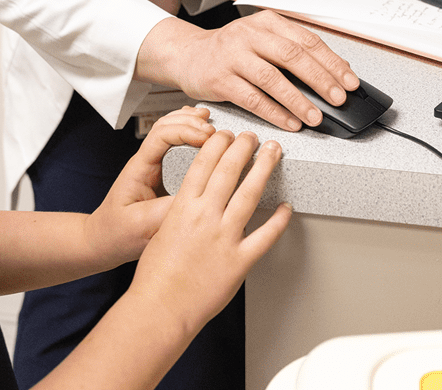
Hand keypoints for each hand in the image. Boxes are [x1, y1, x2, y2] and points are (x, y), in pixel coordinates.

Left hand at [87, 107, 215, 266]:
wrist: (105, 240)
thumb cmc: (118, 233)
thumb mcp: (141, 226)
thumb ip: (165, 212)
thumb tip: (195, 199)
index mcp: (139, 169)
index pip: (160, 136)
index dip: (185, 131)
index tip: (206, 138)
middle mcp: (148, 162)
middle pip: (167, 126)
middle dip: (192, 123)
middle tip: (215, 131)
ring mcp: (156, 166)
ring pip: (172, 131)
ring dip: (192, 123)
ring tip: (211, 122)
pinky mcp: (165, 174)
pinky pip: (178, 146)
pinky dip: (191, 134)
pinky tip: (203, 132)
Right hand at [125, 130, 291, 332]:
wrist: (159, 307)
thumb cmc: (155, 276)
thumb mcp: (161, 230)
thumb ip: (180, 213)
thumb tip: (193, 201)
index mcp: (182, 207)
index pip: (204, 162)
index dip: (218, 143)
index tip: (226, 134)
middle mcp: (204, 217)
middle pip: (229, 170)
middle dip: (243, 146)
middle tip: (252, 136)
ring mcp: (224, 237)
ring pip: (250, 193)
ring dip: (264, 168)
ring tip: (273, 153)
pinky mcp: (239, 260)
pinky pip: (266, 236)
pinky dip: (279, 220)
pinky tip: (286, 208)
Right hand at [135, 10, 360, 131]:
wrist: (188, 55)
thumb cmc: (231, 51)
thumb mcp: (262, 40)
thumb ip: (293, 52)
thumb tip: (334, 73)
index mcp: (267, 23)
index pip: (307, 40)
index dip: (332, 62)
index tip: (349, 81)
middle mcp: (250, 35)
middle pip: (292, 56)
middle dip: (320, 80)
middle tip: (338, 99)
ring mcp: (233, 56)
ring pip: (272, 79)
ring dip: (298, 100)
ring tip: (315, 117)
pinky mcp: (219, 79)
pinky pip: (251, 99)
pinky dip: (274, 112)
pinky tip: (289, 122)